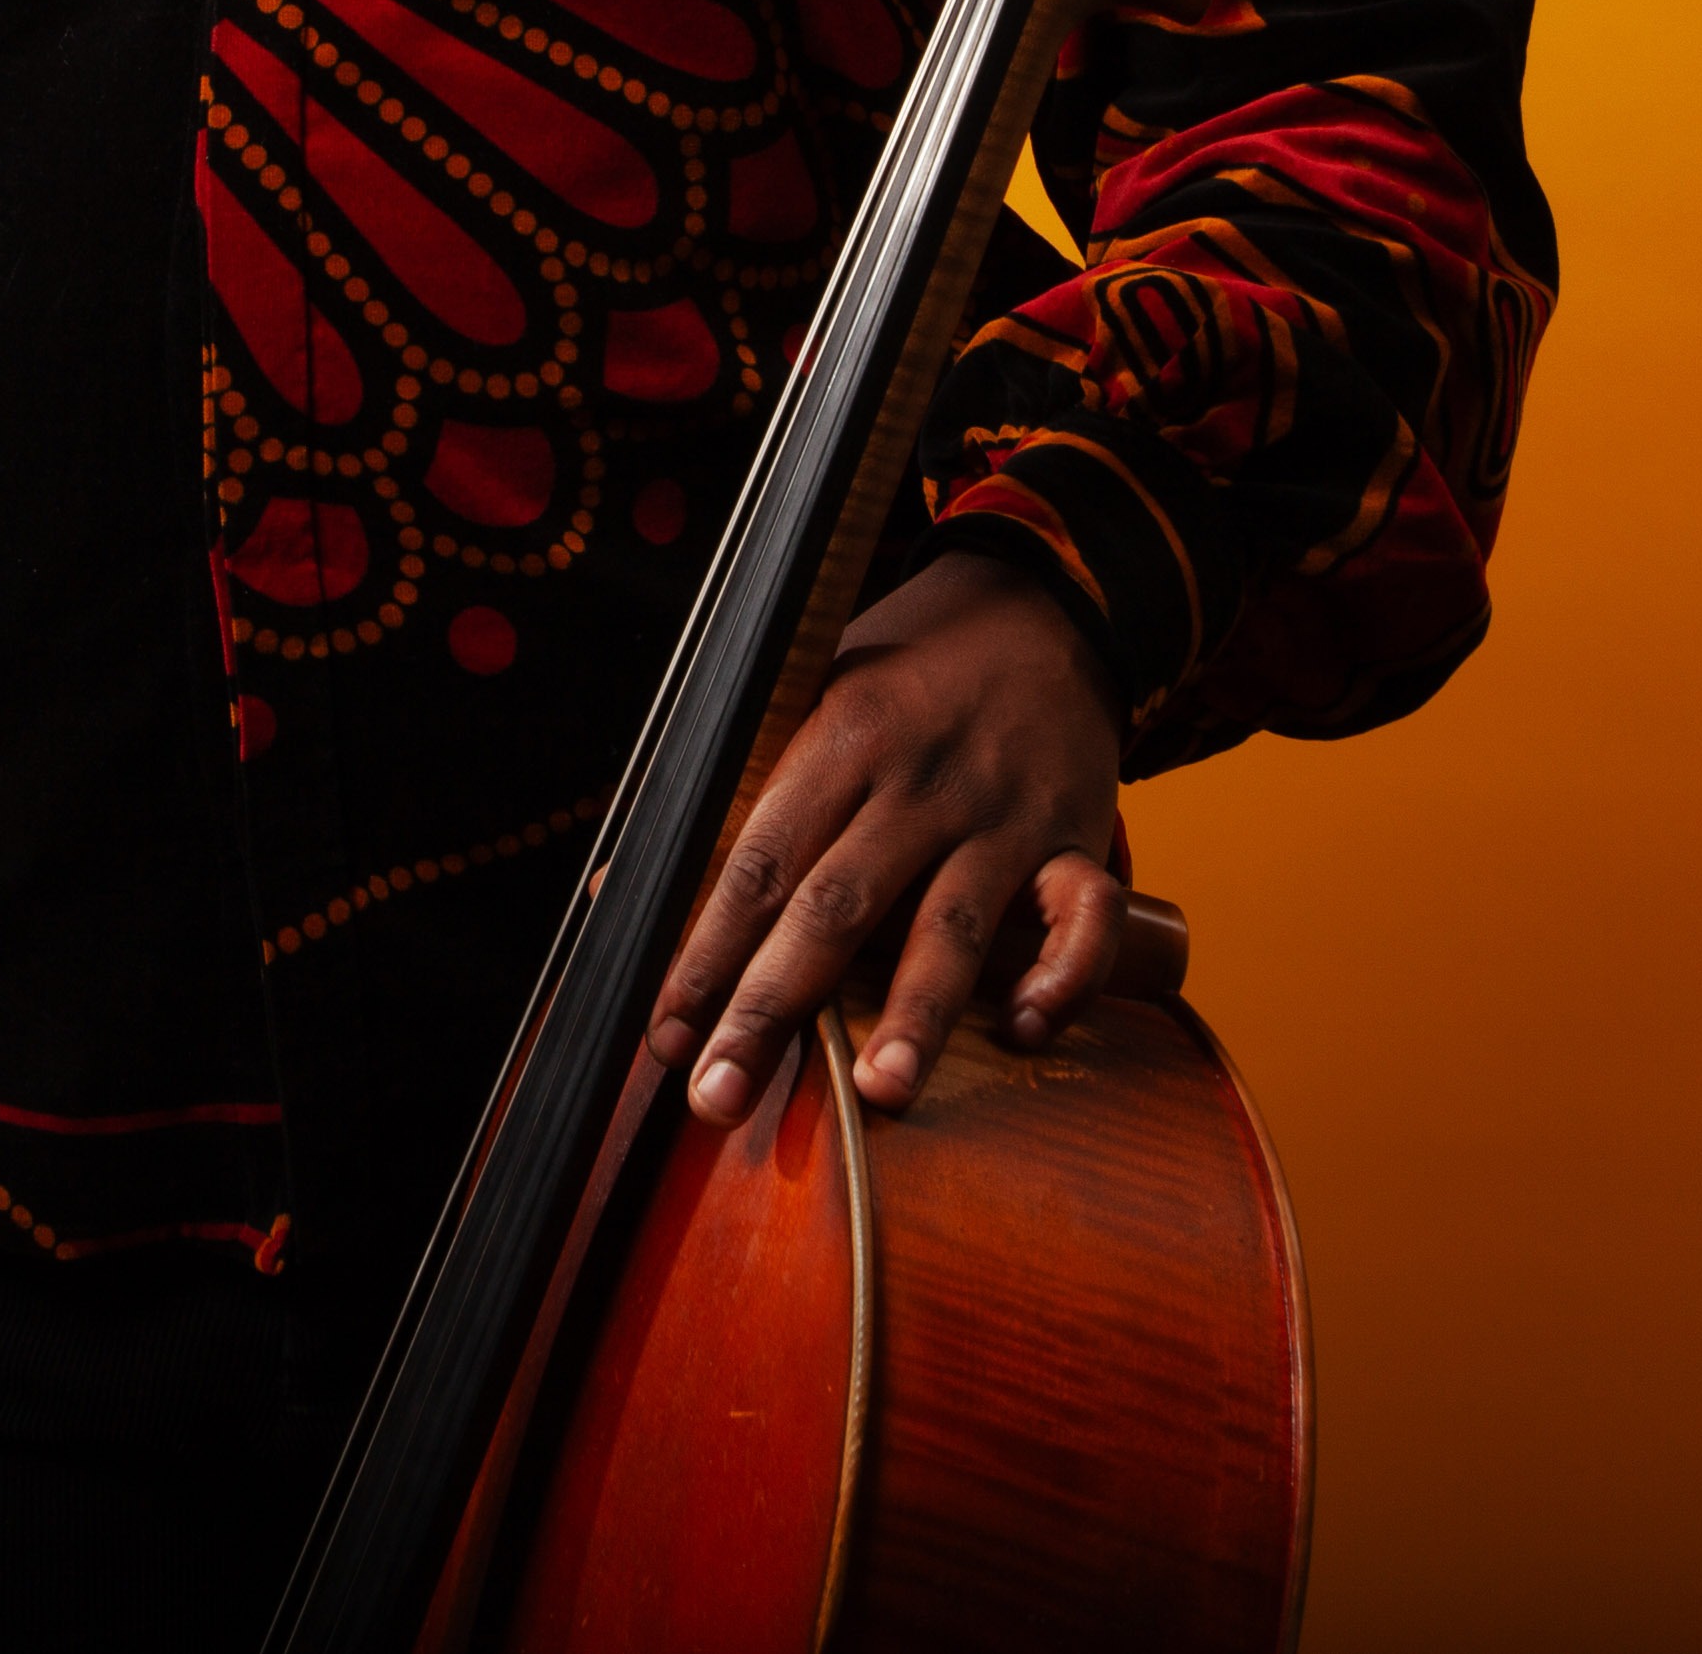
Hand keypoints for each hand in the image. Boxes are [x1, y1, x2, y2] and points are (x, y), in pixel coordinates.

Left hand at [646, 551, 1128, 1125]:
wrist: (1045, 606)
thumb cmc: (908, 670)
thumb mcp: (808, 693)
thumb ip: (729, 793)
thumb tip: (619, 889)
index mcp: (841, 739)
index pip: (757, 863)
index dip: (705, 955)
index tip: (666, 1035)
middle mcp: (919, 782)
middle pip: (836, 906)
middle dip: (772, 1007)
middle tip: (721, 1094)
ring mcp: (1002, 814)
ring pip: (953, 925)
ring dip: (916, 1013)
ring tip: (879, 1091)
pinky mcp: (1077, 837)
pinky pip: (1082, 917)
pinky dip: (1062, 977)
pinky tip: (1023, 1030)